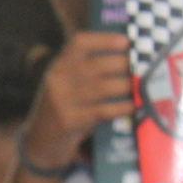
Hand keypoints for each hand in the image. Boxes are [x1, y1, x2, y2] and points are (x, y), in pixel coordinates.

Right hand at [20, 32, 134, 173]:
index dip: (104, 39)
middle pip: (96, 65)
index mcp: (58, 66)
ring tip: (141, 86)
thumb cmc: (63, 108)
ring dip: (127, 86)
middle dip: (124, 65)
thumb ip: (87, 70)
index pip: (79, 43)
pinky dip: (122, 107)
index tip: (126, 42)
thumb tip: (128, 57)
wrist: (40, 142)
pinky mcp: (69, 121)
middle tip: (142, 68)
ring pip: (103, 88)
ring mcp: (61, 101)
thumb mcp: (65, 84)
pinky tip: (133, 106)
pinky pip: (103, 110)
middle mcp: (57, 80)